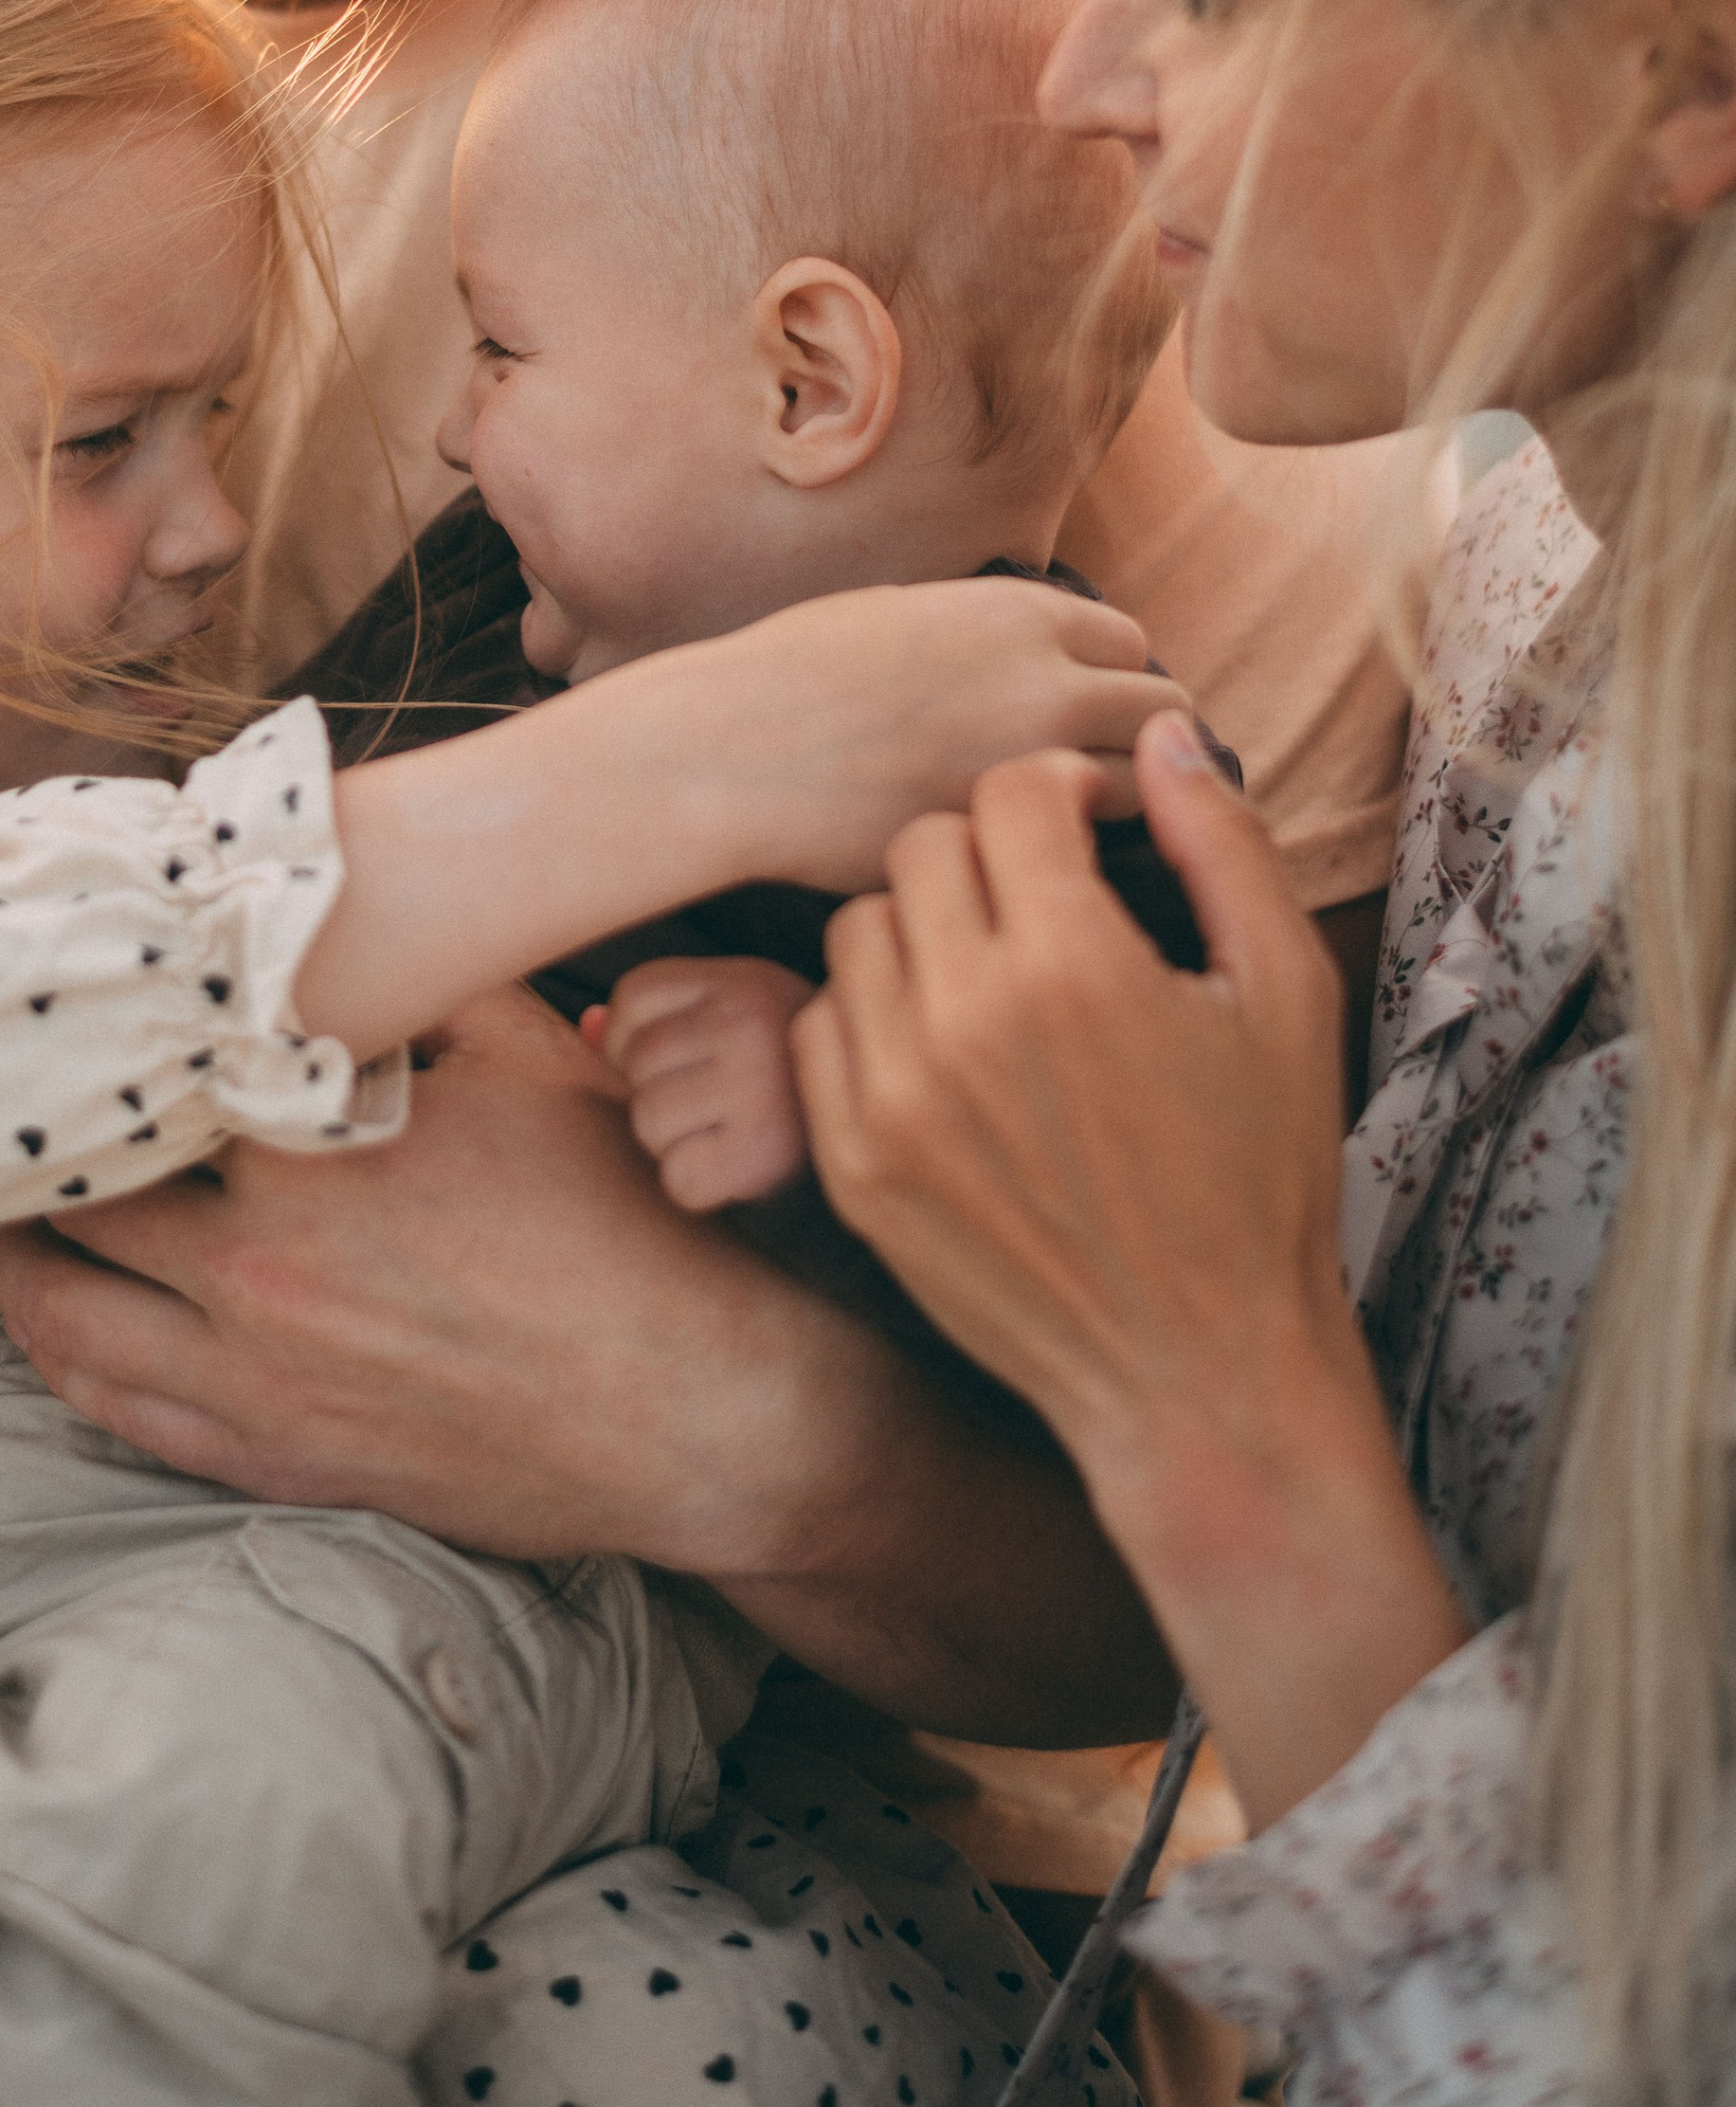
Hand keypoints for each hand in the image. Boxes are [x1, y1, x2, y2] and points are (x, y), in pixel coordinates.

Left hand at [0, 986, 1176, 1740]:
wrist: (690, 1406)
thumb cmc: (616, 1218)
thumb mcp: (526, 1052)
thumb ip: (415, 984)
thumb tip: (333, 915)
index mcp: (312, 1146)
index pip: (143, 1079)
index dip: (81, 1041)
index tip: (41, 1003)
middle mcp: (258, 1266)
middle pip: (79, 1195)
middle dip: (25, 1141)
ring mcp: (255, 1378)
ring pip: (64, 1313)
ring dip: (5, 1254)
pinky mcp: (272, 1457)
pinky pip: (116, 1409)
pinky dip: (55, 1356)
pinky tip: (38, 1319)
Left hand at [596, 957, 815, 1209]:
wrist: (875, 1114)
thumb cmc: (787, 1060)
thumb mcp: (736, 1010)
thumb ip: (659, 1013)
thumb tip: (586, 1027)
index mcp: (739, 981)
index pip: (633, 995)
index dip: (631, 1033)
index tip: (672, 1055)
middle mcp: (746, 1026)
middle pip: (635, 1061)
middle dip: (653, 1088)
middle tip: (704, 1100)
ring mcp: (755, 1090)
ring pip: (647, 1121)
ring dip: (669, 1139)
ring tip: (717, 1131)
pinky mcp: (761, 1155)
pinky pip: (678, 1179)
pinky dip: (694, 1183)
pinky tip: (731, 1166)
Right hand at [694, 576, 1188, 888]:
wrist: (725, 753)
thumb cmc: (789, 676)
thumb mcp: (901, 613)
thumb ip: (988, 634)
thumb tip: (1036, 654)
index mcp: (1017, 613)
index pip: (1130, 642)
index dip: (1109, 675)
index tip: (1084, 707)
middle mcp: (1045, 682)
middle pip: (1161, 710)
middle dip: (1138, 737)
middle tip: (1096, 769)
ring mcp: (1030, 769)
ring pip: (1143, 787)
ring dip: (1117, 801)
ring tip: (1070, 821)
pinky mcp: (1005, 843)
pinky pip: (1083, 850)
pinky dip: (1070, 855)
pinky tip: (1030, 859)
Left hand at [792, 711, 1465, 1821]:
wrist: (1196, 1370)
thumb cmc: (1257, 1178)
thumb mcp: (1282, 995)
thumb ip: (1221, 846)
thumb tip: (1166, 735)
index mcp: (1073, 966)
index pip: (1008, 794)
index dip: (1058, 790)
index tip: (1090, 825)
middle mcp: (963, 1022)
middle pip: (924, 846)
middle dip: (989, 848)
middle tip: (1046, 894)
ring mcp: (891, 1099)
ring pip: (861, 928)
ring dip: (924, 922)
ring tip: (995, 965)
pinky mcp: (850, 1166)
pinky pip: (822, 1026)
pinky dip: (875, 1012)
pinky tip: (945, 1040)